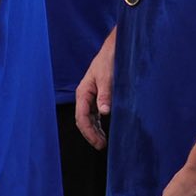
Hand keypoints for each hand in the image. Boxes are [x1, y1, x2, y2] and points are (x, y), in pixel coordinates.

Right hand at [74, 33, 115, 147]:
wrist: (114, 49)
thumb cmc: (108, 60)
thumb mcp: (107, 77)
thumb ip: (105, 95)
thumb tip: (104, 112)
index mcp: (83, 92)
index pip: (81, 117)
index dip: (89, 132)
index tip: (98, 142)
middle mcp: (85, 96)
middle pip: (83, 120)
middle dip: (91, 134)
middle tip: (101, 146)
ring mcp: (91, 97)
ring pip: (89, 118)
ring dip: (95, 131)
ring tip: (103, 142)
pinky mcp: (98, 96)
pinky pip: (95, 114)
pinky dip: (99, 124)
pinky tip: (104, 130)